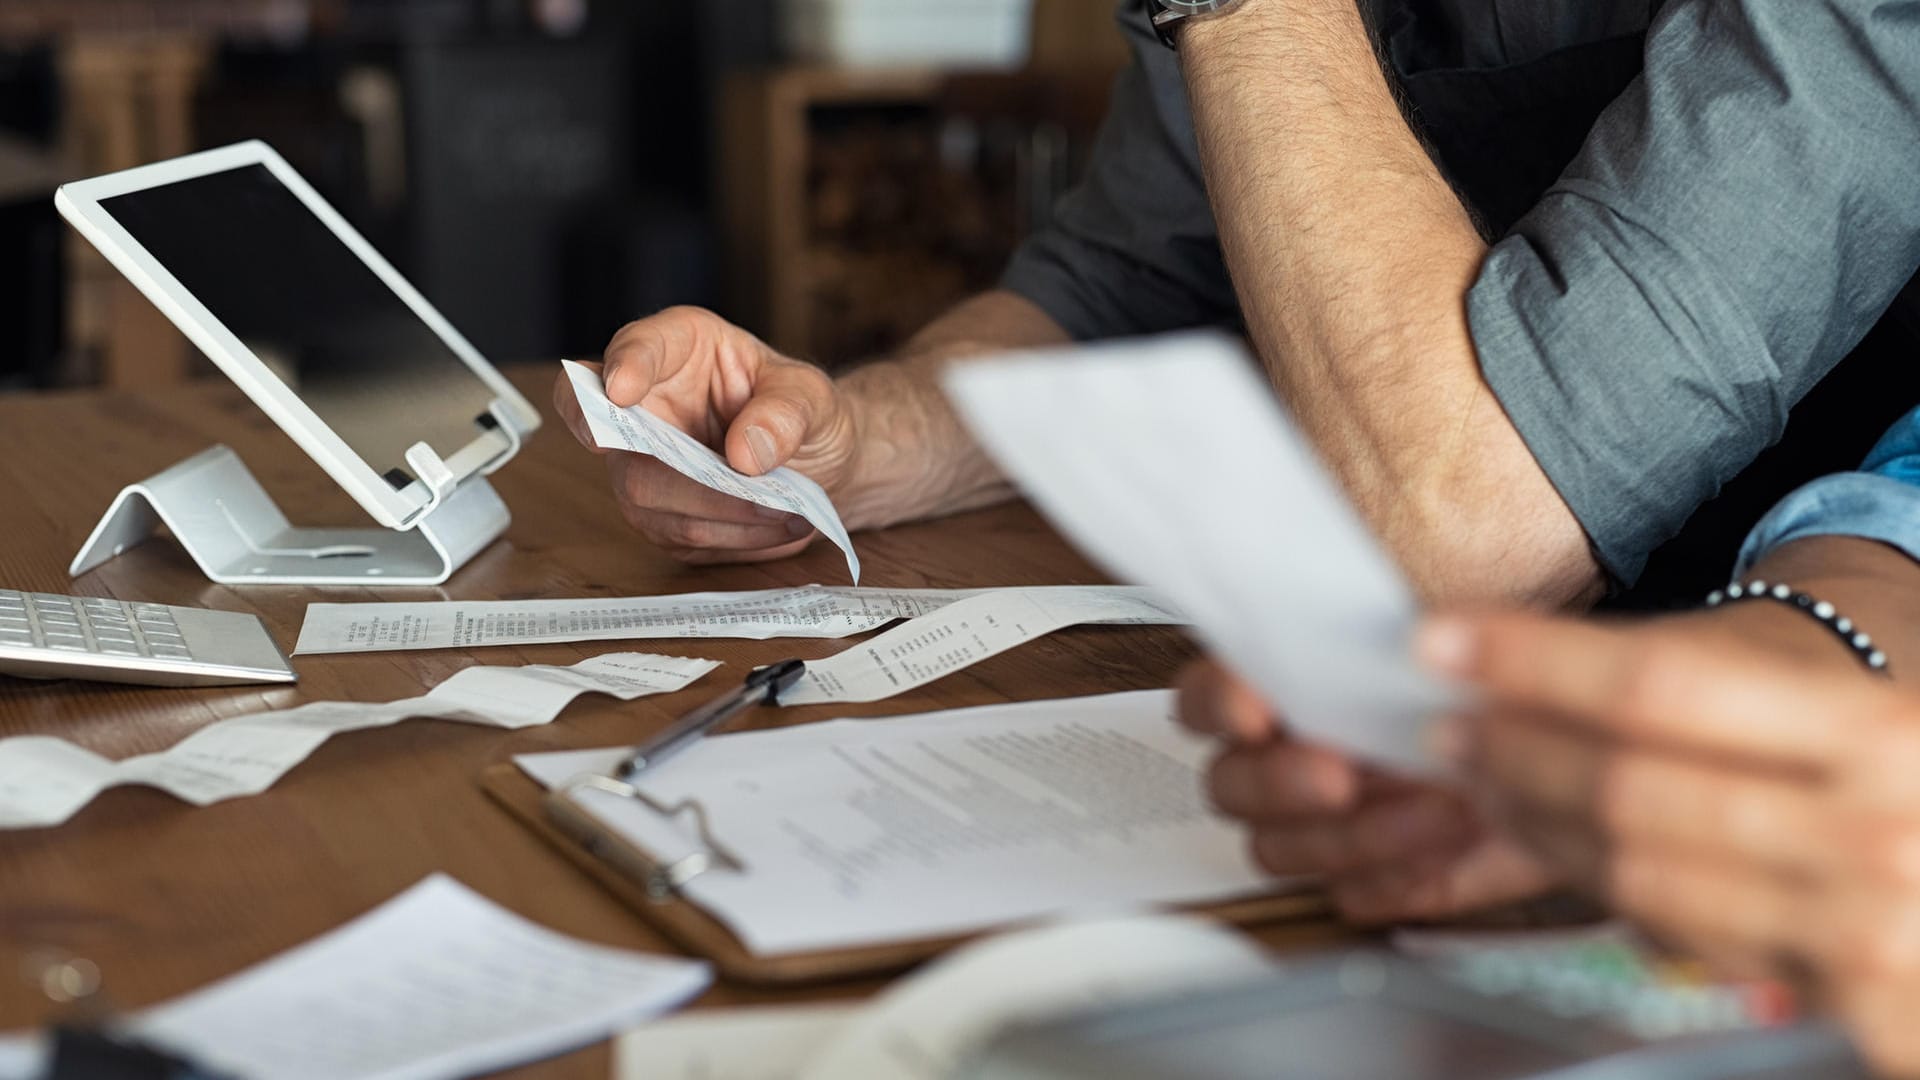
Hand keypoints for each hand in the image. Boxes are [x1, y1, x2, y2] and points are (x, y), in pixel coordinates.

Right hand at [552, 307, 861, 563]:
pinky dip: (733, 538)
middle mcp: (645, 405)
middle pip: (622, 441)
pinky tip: (777, 526)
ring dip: (723, 514)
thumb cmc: (803, 411)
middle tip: (757, 485)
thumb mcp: (812, 396)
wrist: (818, 462)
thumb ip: (786, 412)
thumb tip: (745, 453)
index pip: (634, 348)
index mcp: (677, 347)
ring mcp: (641, 464)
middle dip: (688, 475)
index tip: (623, 391)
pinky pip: (680, 536)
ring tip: (788, 513)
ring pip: (647, 499)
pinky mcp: (658, 515)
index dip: (623, 367)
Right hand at [1174, 658, 1557, 923]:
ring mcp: (1316, 828)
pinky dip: (1395, 877)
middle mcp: (1282, 761)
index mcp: (1280, 687)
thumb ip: (1405, 637)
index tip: (1257, 711)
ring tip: (1435, 804)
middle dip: (1280, 782)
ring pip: (1279, 850)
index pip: (1206, 697)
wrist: (1560, 747)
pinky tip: (1445, 848)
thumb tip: (1395, 643)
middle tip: (1340, 774)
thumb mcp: (1454, 635)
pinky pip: (1350, 896)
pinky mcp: (1367, 880)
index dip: (1220, 705)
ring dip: (1353, 833)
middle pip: (1228, 787)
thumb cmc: (1490, 685)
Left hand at [1424, 611, 1919, 1075]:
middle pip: (1629, 787)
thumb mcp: (1846, 697)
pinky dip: (1607, 890)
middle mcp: (1876, 832)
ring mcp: (1867, 932)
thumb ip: (1711, 685)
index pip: (1659, 687)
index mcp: (1877, 732)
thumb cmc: (1906, 760)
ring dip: (1535, 825)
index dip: (1533, 662)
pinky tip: (1568, 852)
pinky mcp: (1855, 1008)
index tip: (1443, 641)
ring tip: (1487, 786)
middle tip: (1450, 726)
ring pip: (1637, 874)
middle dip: (1513, 752)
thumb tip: (1532, 667)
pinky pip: (1685, 942)